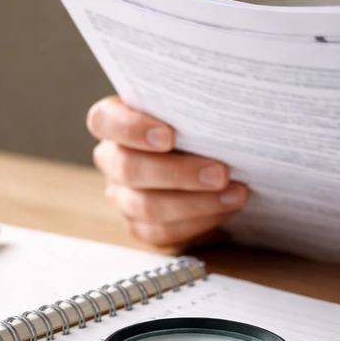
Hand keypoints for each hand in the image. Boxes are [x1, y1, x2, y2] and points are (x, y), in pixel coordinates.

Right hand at [87, 96, 248, 247]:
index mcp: (114, 122)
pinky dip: (199, 221)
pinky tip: (226, 208)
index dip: (132, 129)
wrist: (211, 161)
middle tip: (221, 173)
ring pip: (146, 207)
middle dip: (178, 173)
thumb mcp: (190, 111)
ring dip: (197, 202)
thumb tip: (221, 110)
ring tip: (235, 193)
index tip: (169, 136)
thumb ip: (191, 108)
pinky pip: (162, 232)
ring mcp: (123, 196)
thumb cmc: (196, 126)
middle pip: (129, 169)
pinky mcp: (140, 226)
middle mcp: (112, 160)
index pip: (104, 121)